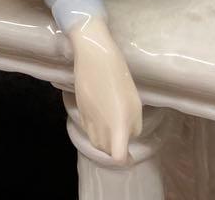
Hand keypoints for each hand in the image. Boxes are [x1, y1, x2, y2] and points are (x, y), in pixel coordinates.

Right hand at [70, 18, 142, 162]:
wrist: (92, 54)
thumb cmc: (118, 72)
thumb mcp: (134, 100)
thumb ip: (133, 123)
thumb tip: (128, 133)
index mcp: (118, 124)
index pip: (118, 156)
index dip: (125, 160)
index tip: (130, 157)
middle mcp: (101, 125)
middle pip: (106, 150)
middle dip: (115, 149)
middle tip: (124, 139)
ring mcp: (88, 117)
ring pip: (95, 141)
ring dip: (104, 142)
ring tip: (113, 132)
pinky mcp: (80, 108)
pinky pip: (88, 128)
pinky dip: (95, 130)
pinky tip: (101, 119)